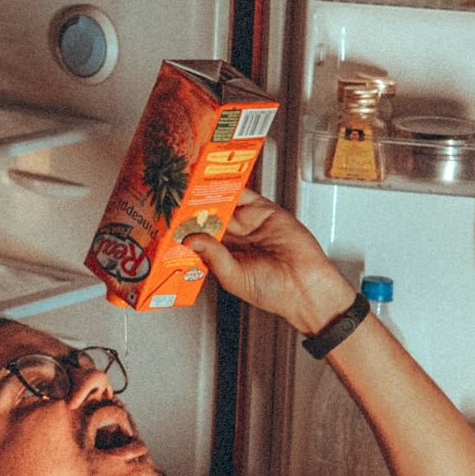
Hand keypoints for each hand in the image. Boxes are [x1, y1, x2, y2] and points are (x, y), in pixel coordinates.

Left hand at [183, 189, 356, 335]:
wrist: (305, 286)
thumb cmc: (274, 292)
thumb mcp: (234, 277)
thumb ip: (213, 256)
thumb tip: (191, 240)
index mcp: (225, 258)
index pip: (200, 239)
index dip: (186, 230)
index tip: (170, 223)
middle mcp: (236, 239)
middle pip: (210, 218)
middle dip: (194, 210)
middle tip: (176, 200)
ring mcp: (250, 224)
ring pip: (225, 204)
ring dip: (210, 196)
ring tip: (192, 188)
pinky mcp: (265, 212)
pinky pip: (246, 195)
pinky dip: (232, 187)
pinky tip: (218, 183)